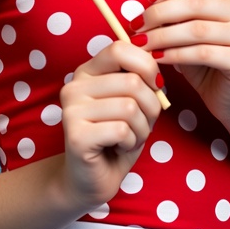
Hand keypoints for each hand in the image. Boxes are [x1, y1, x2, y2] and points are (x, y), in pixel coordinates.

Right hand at [58, 39, 162, 213]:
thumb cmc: (116, 137)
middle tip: (142, 124)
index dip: (147, 65)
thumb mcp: (132, 101)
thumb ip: (140, 79)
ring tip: (130, 137)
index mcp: (87, 71)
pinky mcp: (76, 136)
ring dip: (142, 128)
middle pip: (132, 82)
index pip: (120, 48)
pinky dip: (131, 141)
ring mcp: (71, 110)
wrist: (91, 180)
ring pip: (130, 107)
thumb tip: (158, 62)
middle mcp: (74, 86)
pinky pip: (122, 129)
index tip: (156, 86)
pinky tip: (120, 148)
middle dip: (151, 107)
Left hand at [134, 0, 229, 125]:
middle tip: (136, 26)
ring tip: (142, 44)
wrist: (228, 97)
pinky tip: (157, 58)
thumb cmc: (204, 59)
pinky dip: (175, 55)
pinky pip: (202, 53)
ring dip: (162, 36)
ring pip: (196, 29)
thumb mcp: (183, 26)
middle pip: (195, 3)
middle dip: (159, 14)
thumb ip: (170, 1)